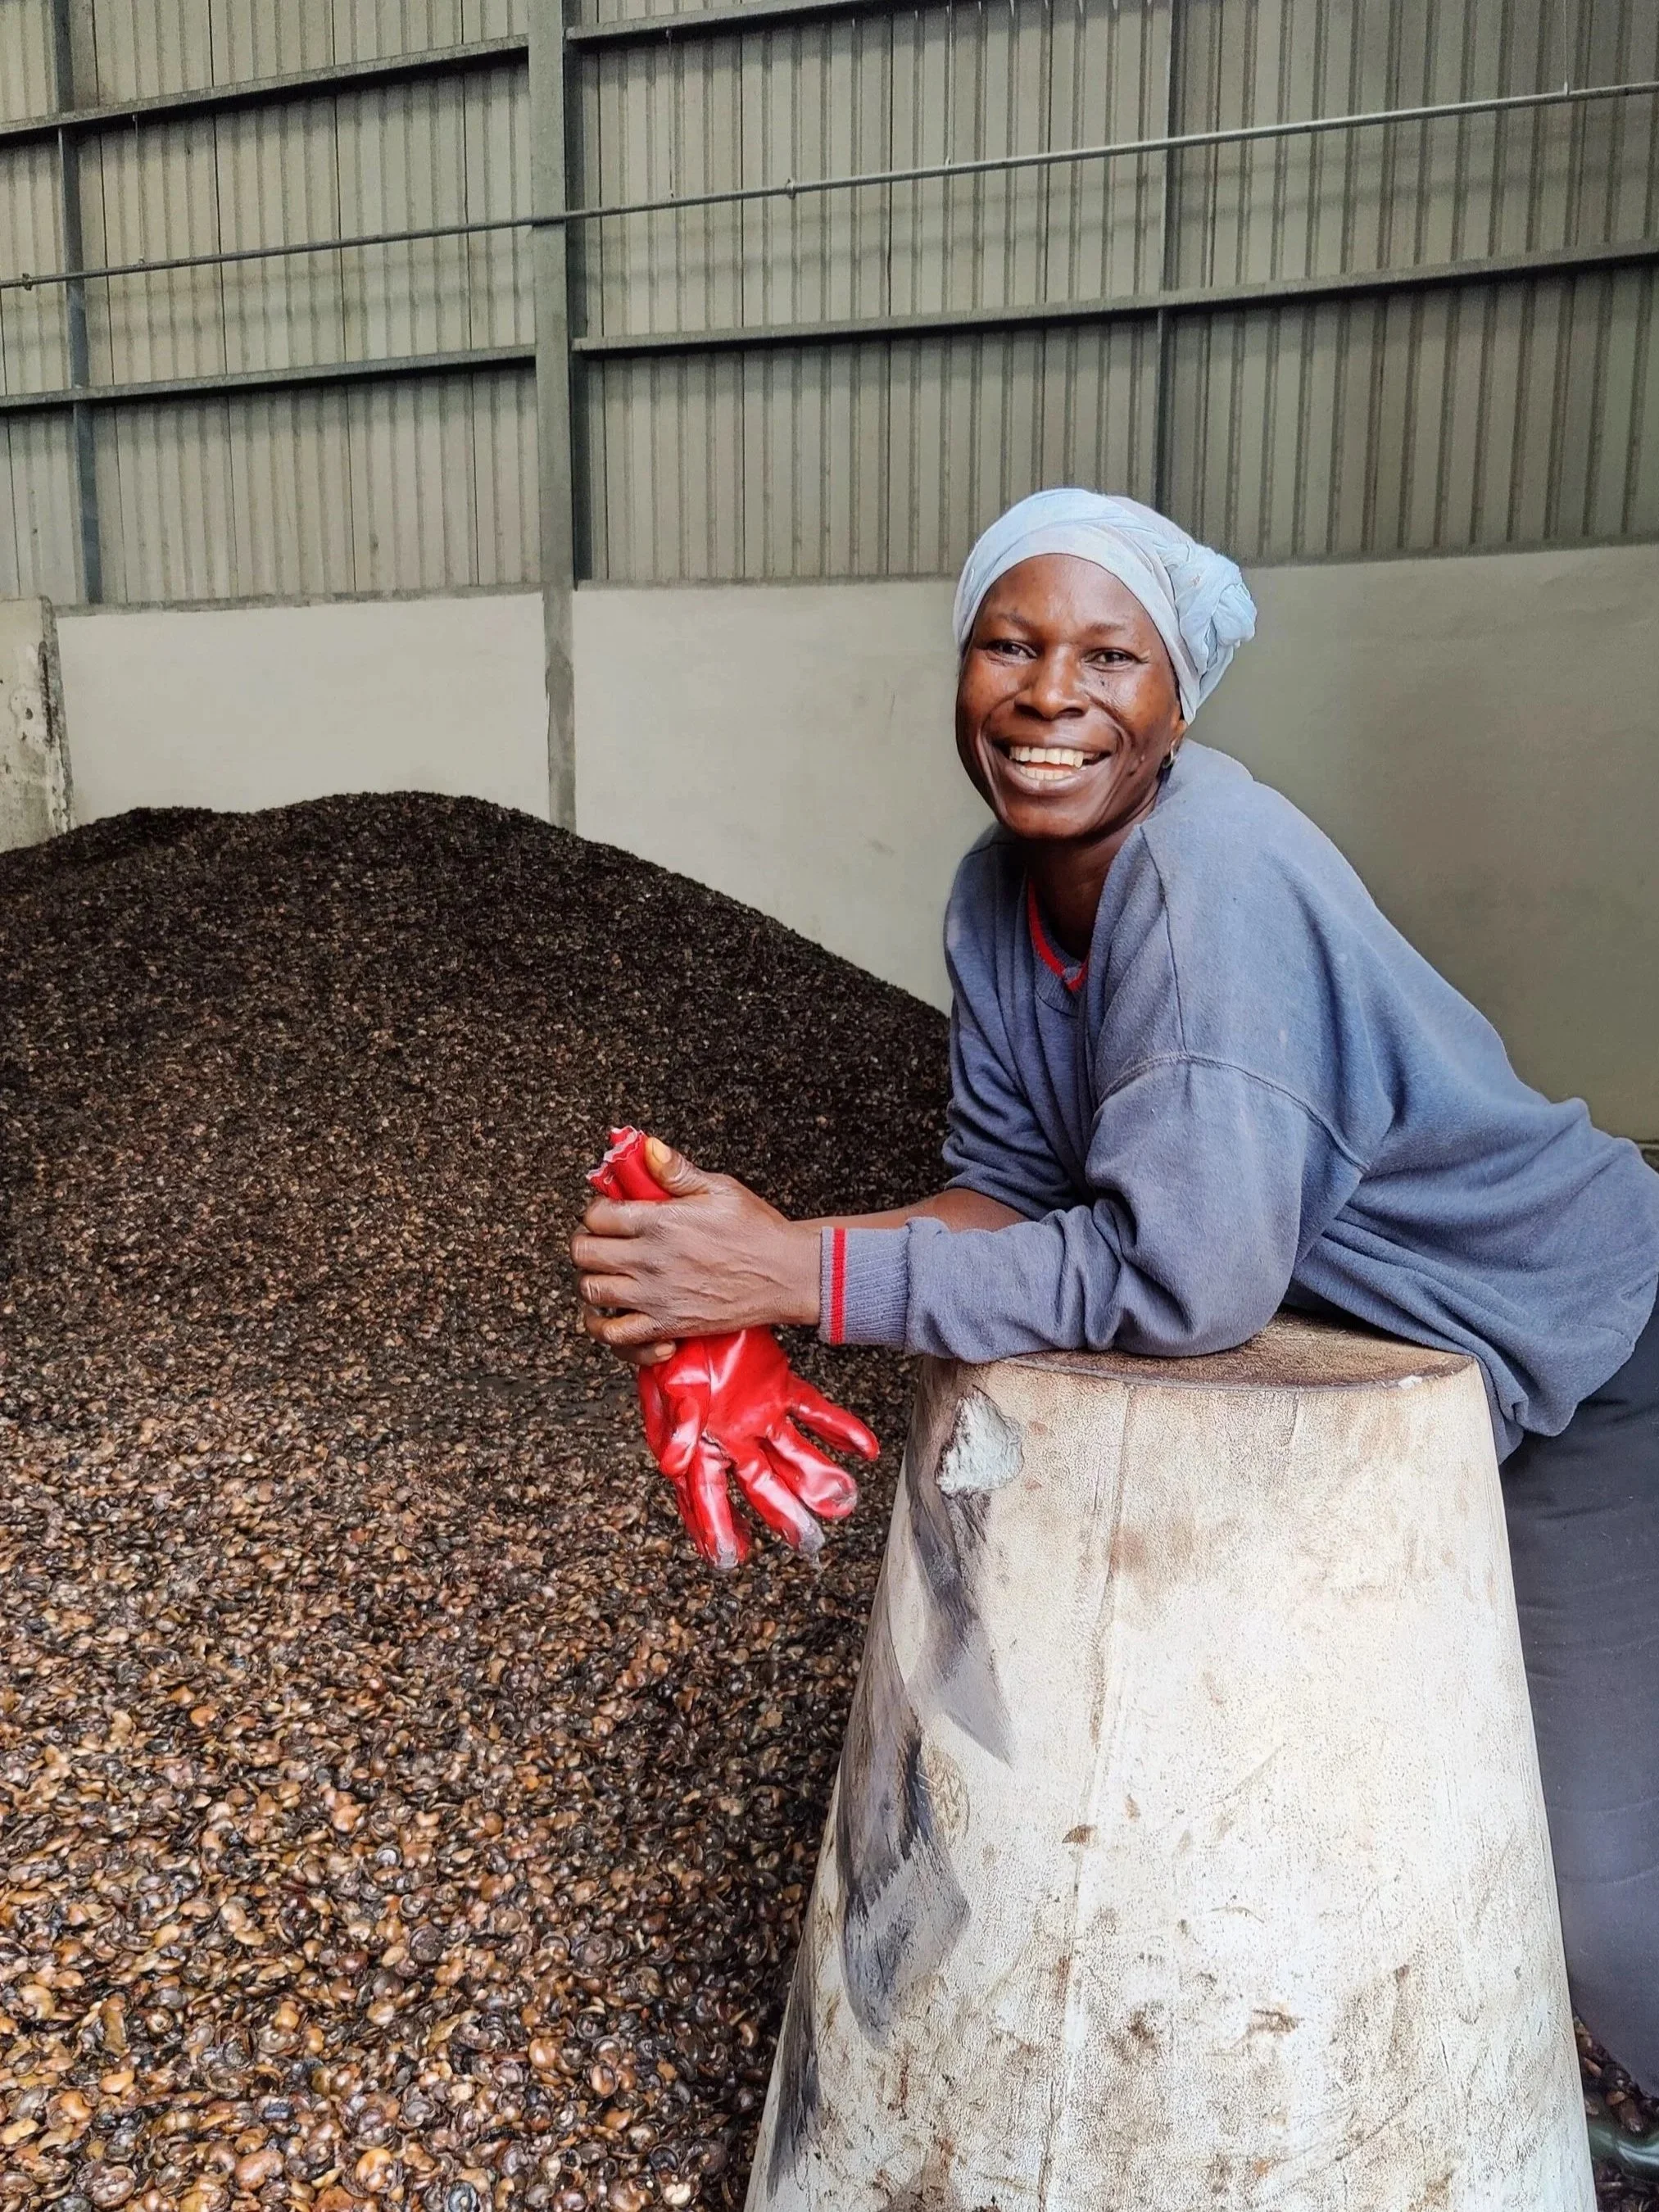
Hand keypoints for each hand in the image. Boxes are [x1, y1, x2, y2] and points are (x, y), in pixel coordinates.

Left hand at [582, 1130, 879, 1566]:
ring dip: (595, 1282)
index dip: (598, 1211)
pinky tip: (620, 1317)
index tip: (611, 1213)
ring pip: (592, 1292)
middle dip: (588, 1244)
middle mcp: (650, 1260)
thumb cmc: (757, 1230)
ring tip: (610, 1275)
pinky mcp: (667, 1325)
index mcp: (659, 1222)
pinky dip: (610, 1329)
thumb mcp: (720, 1189)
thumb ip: (677, 1171)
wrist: (787, 1275)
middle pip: (584, 1253)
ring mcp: (655, 1296)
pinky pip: (617, 1337)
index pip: (597, 1216)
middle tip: (606, 1242)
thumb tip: (647, 1149)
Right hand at [638, 1326, 878, 1567]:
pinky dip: (841, 1431)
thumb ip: (678, 1425)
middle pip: (761, 1484)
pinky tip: (866, 1450)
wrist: (693, 1302)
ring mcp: (759, 1415)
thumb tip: (671, 1467)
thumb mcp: (668, 1384)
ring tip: (844, 1502)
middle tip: (808, 1544)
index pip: (707, 1496)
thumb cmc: (670, 1348)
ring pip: (794, 1455)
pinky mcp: (780, 1387)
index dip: (717, 1528)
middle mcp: (732, 1438)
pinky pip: (815, 1413)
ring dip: (818, 1478)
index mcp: (698, 1445)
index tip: (731, 1560)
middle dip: (784, 1514)